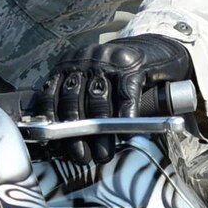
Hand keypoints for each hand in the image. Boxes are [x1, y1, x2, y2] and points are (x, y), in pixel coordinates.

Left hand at [35, 36, 195, 163]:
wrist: (157, 50)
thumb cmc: (120, 74)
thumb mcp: (92, 82)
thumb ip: (76, 102)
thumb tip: (60, 138)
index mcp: (68, 65)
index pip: (50, 95)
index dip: (51, 123)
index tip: (55, 146)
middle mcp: (85, 59)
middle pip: (73, 100)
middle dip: (75, 134)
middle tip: (81, 157)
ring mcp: (109, 59)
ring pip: (98, 100)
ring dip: (100, 132)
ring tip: (104, 154)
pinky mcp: (134, 64)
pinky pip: (126, 94)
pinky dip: (125, 116)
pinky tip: (127, 133)